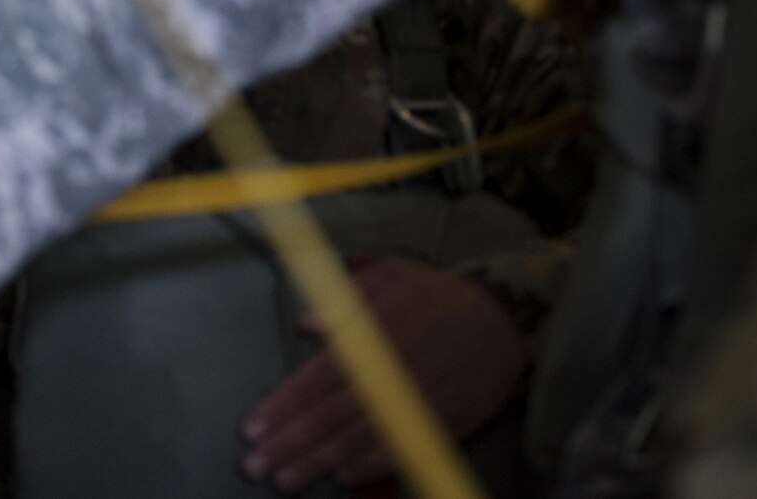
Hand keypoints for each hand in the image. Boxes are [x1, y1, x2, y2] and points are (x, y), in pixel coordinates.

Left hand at [239, 257, 526, 492]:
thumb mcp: (391, 277)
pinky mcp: (441, 425)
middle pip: (330, 415)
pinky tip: (339, 478)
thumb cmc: (438, 296)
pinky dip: (368, 467)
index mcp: (375, 335)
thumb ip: (344, 300)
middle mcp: (392, 373)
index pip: (318, 377)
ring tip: (283, 479)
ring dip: (317, 462)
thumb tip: (306, 326)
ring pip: (359, 439)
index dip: (283, 405)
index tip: (251, 428)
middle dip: (288, 443)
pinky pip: (398, 451)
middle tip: (253, 466)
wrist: (505, 322)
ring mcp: (417, 404)